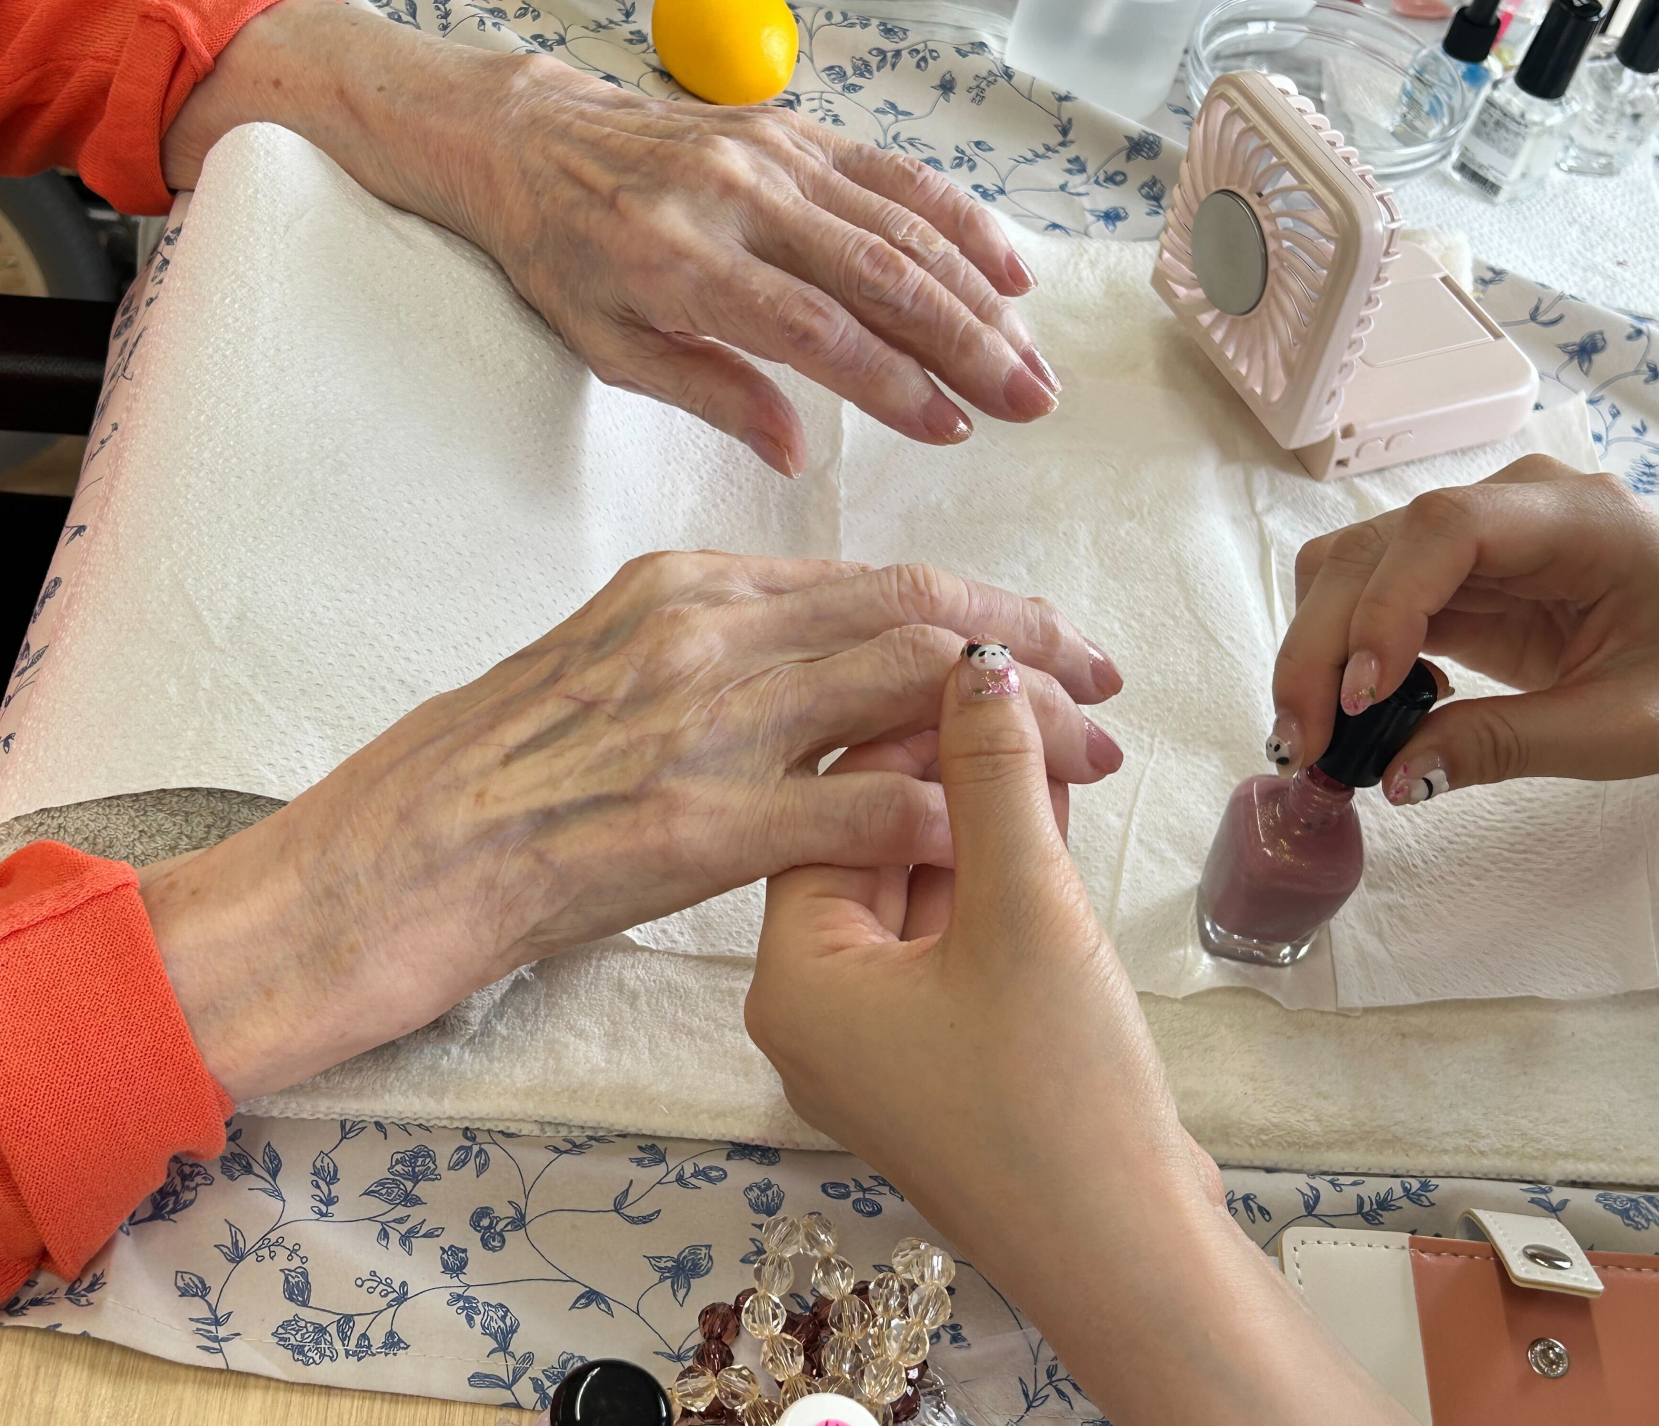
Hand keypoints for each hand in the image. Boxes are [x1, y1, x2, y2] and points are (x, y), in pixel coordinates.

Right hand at [142, 554, 1120, 1100]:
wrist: (376, 865)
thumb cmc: (473, 780)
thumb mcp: (591, 672)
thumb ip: (695, 653)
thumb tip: (789, 665)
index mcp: (679, 589)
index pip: (867, 579)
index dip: (975, 607)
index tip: (1038, 636)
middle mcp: (700, 631)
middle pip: (912, 617)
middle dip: (1029, 644)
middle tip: (1105, 677)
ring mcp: (698, 723)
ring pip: (907, 695)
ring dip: (1019, 725)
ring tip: (1093, 750)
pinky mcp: (689, 826)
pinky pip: (856, 812)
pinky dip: (945, 818)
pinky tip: (1002, 836)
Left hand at [163, 0, 1057, 476]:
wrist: (530, 139)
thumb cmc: (562, 255)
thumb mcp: (609, 347)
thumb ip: (709, 393)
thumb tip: (794, 452)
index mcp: (685, 264)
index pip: (815, 331)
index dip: (893, 384)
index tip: (951, 431)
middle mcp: (739, 200)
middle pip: (881, 278)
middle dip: (968, 347)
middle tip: (1030, 403)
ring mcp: (772, 155)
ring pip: (901, 226)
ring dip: (979, 295)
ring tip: (1032, 358)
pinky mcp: (792, 130)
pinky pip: (890, 173)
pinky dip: (957, 219)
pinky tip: (1007, 268)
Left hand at [750, 649, 1411, 1424]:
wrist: (1131, 1258)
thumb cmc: (1057, 1098)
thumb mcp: (1022, 910)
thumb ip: (993, 777)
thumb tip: (974, 666)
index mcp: (794, 976)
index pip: (831, 806)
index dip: (910, 726)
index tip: (988, 673)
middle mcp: (817, 1004)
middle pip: (873, 838)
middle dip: (961, 767)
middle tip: (1048, 705)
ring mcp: (879, 1032)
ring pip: (921, 881)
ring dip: (990, 812)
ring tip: (1063, 741)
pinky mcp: (941, 1049)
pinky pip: (953, 932)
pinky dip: (1001, 873)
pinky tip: (1055, 807)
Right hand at [1270, 456, 1658, 803]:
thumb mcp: (1623, 725)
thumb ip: (1509, 745)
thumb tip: (1395, 772)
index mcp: (1574, 519)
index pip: (1444, 529)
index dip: (1386, 605)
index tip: (1362, 695)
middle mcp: (1508, 508)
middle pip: (1373, 550)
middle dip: (1321, 647)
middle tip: (1303, 744)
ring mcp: (1473, 540)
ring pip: (1350, 569)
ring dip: (1315, 650)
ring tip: (1316, 735)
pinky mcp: (1453, 579)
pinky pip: (1368, 600)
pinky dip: (1341, 656)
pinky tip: (1364, 711)